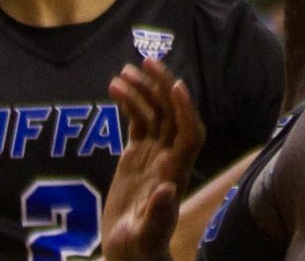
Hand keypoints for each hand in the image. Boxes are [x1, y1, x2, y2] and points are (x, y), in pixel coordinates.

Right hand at [104, 60, 203, 260]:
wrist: (130, 253)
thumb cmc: (141, 247)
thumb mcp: (147, 236)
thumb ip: (158, 215)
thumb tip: (167, 190)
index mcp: (177, 170)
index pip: (190, 131)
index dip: (186, 109)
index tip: (177, 86)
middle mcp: (169, 155)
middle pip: (171, 112)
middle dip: (162, 86)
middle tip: (146, 61)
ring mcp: (153, 152)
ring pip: (153, 112)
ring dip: (142, 89)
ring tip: (123, 71)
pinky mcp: (136, 155)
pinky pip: (136, 121)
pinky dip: (128, 103)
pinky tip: (114, 87)